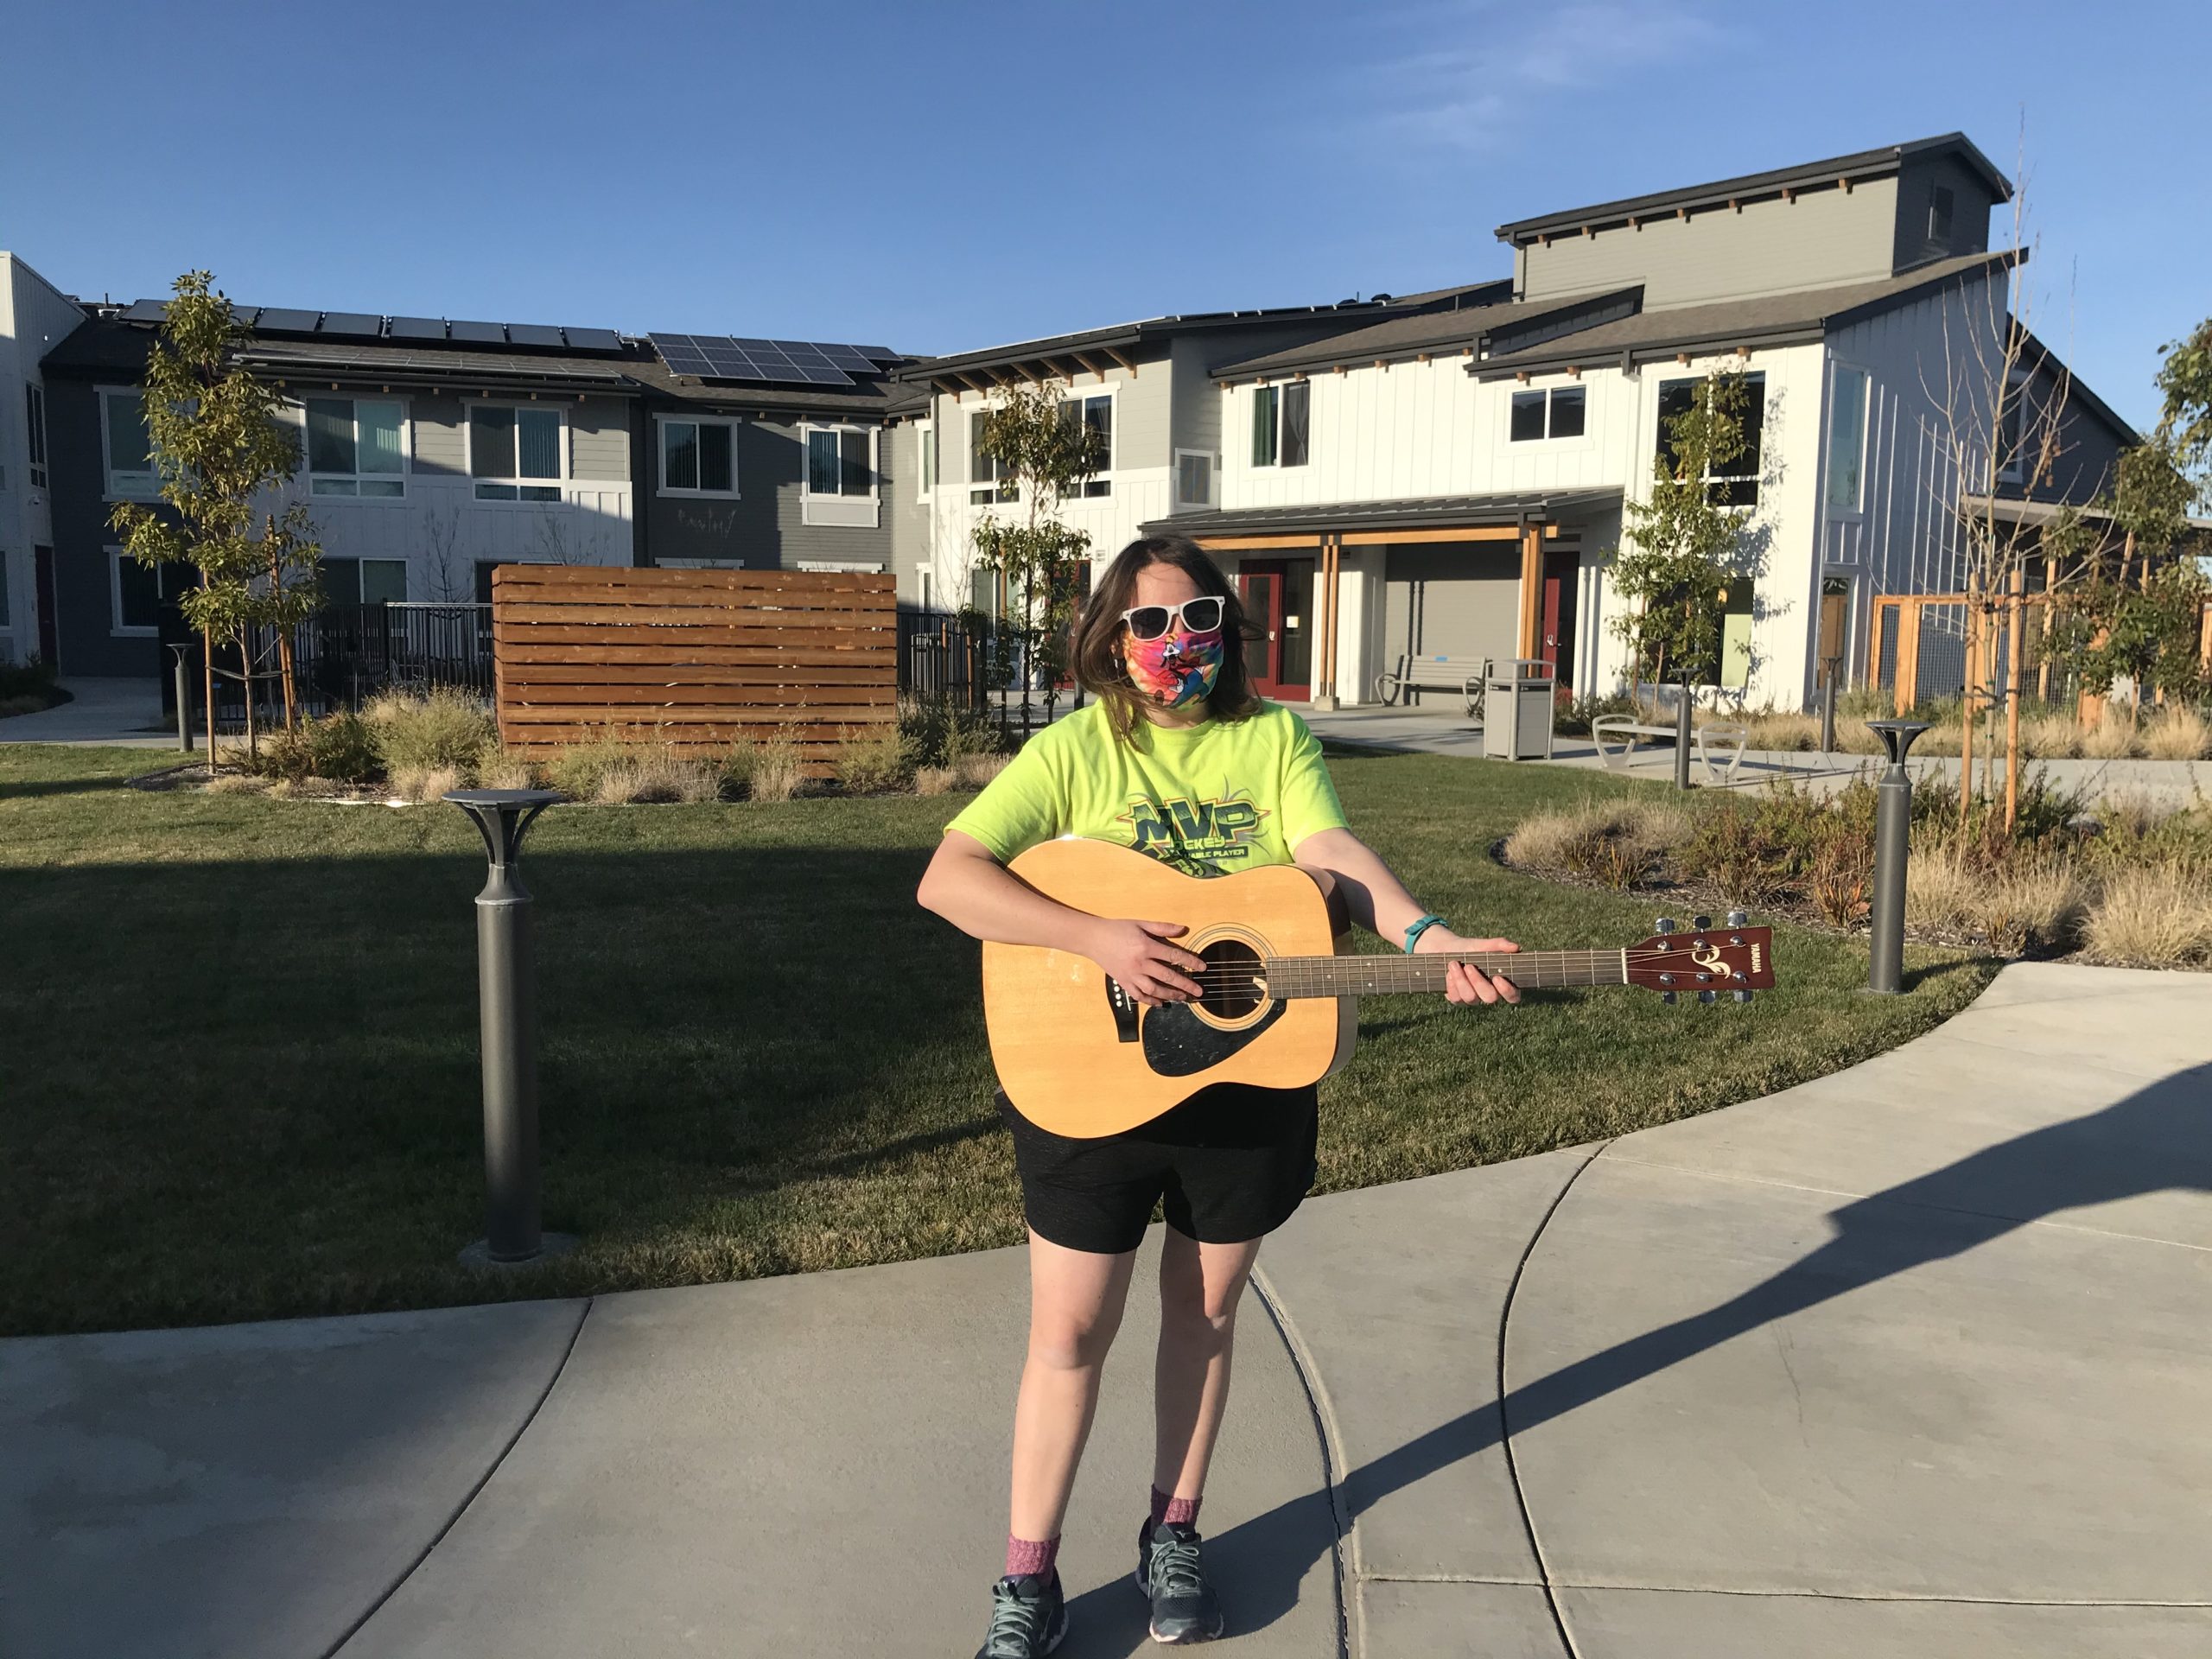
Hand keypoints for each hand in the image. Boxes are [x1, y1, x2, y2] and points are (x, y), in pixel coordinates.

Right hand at [1086, 918, 1206, 1006]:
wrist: (1093, 938)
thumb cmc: (1117, 929)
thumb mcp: (1141, 924)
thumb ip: (1162, 927)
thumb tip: (1182, 929)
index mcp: (1146, 947)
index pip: (1174, 955)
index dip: (1190, 962)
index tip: (1202, 967)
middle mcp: (1140, 963)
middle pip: (1168, 977)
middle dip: (1185, 985)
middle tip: (1198, 991)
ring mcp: (1131, 975)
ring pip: (1154, 990)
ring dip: (1170, 995)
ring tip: (1182, 997)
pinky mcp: (1123, 982)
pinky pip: (1139, 996)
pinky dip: (1150, 1001)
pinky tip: (1160, 1003)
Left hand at [1416, 926, 1520, 1006]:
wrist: (1445, 949)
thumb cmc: (1469, 948)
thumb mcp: (1482, 944)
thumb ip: (1499, 945)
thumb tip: (1515, 947)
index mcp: (1500, 982)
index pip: (1513, 996)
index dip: (1508, 991)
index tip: (1497, 977)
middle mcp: (1488, 993)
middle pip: (1490, 998)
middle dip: (1478, 982)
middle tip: (1469, 966)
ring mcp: (1473, 998)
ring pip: (1470, 998)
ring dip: (1461, 980)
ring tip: (1453, 964)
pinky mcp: (1457, 999)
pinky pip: (1456, 999)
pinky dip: (1451, 984)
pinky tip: (1449, 973)